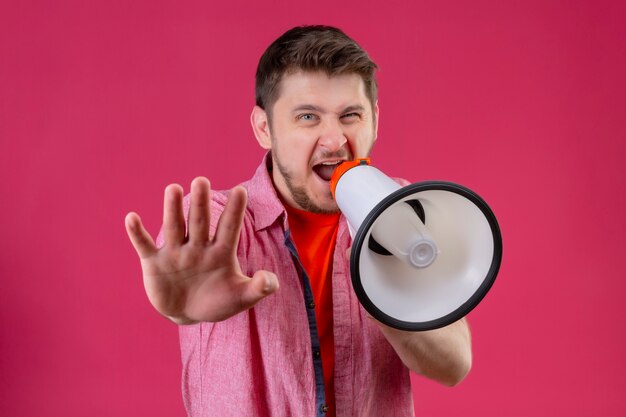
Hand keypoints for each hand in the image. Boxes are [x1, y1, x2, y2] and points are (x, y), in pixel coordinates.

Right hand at [125, 177, 278, 323]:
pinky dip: (137, 233)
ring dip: (172, 209)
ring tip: (173, 188)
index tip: (240, 191)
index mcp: (221, 251)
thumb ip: (258, 288)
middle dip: (201, 203)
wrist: (189, 313)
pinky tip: (131, 218)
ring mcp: (175, 253)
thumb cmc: (218, 301)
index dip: (234, 211)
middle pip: (200, 222)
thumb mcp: (241, 297)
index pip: (229, 228)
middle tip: (201, 181)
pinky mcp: (154, 263)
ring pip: (175, 227)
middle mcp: (198, 246)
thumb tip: (271, 281)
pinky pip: (144, 245)